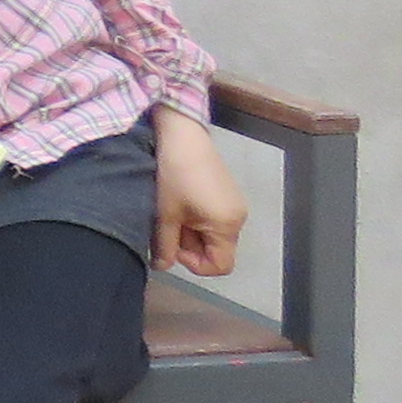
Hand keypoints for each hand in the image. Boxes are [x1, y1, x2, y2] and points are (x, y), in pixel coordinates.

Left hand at [154, 110, 246, 277]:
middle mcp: (239, 218)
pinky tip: (181, 203)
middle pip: (217, 250)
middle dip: (190, 246)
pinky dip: (197, 220)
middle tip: (168, 227)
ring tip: (173, 213)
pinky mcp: (228, 194)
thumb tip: (162, 267)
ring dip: (192, 232)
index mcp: (228, 225)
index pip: (220, 265)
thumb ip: (165, 245)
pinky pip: (215, 219)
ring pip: (213, 235)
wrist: (183, 135)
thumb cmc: (174, 174)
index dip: (194, 264)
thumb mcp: (166, 213)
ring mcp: (235, 205)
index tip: (174, 245)